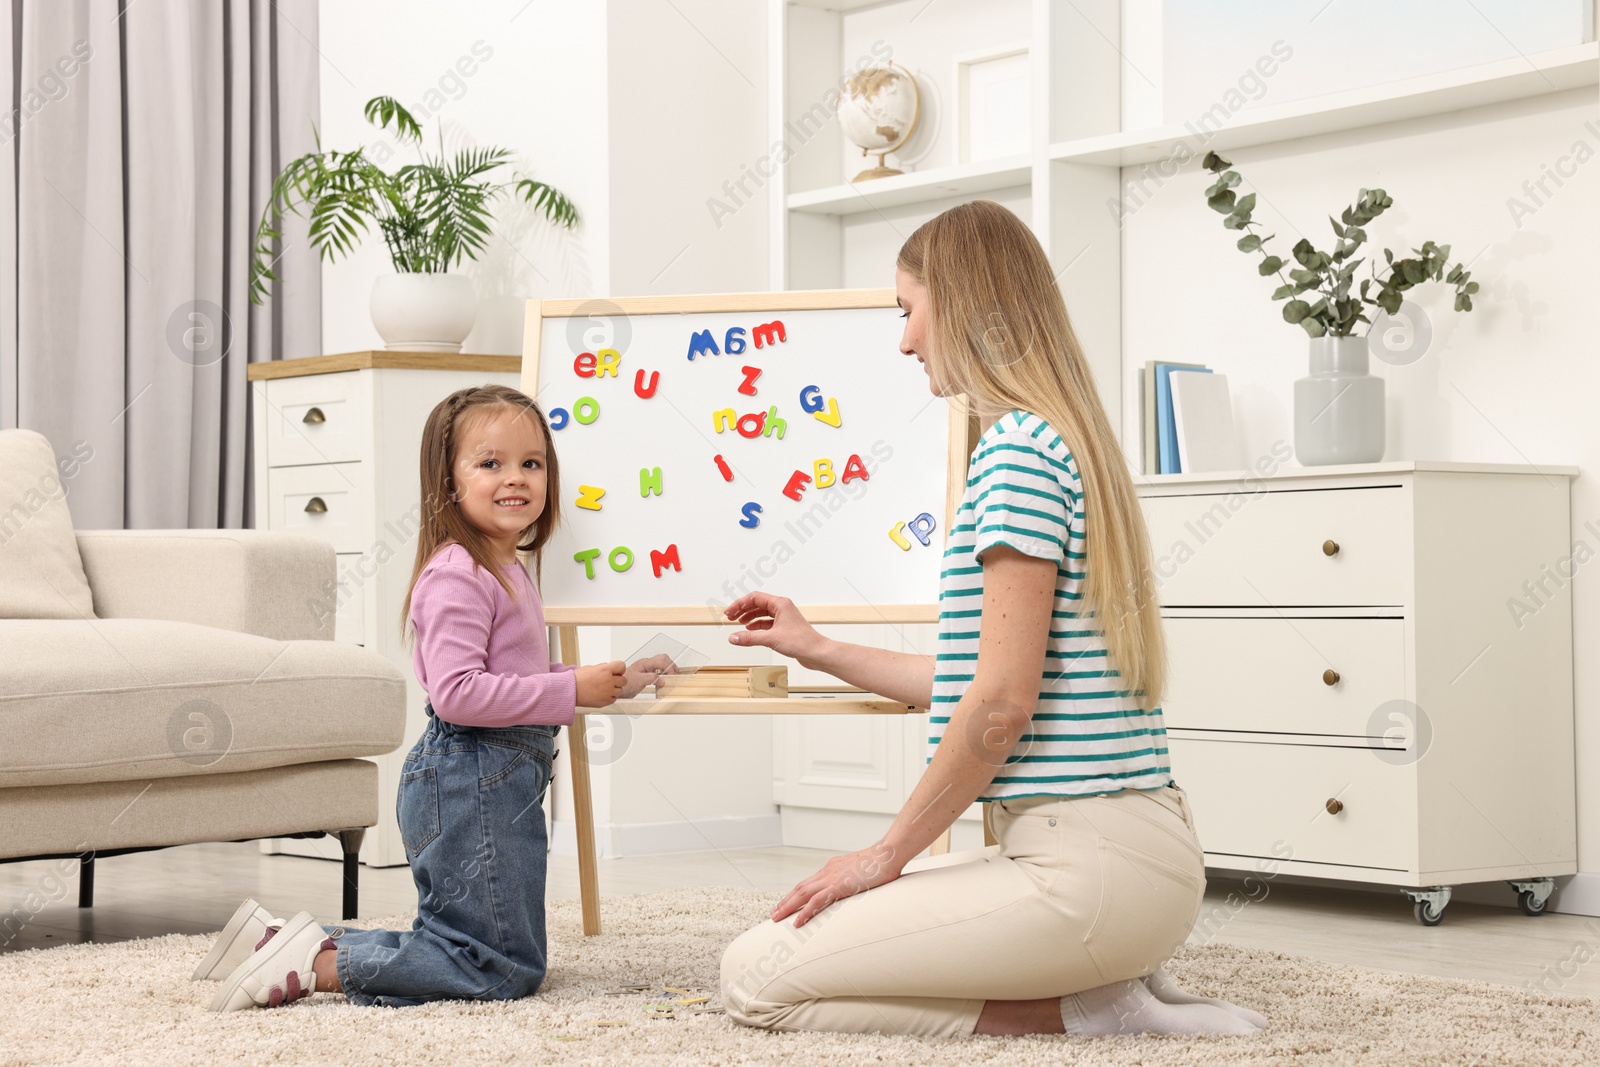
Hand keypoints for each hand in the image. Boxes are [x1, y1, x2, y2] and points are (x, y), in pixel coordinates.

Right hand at [574, 661, 624, 707]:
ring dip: (614, 689)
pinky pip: (614, 699)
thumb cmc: (577, 679)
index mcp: (605, 670)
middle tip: (611, 681)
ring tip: (604, 688)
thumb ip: (603, 668)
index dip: (619, 669)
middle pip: (624, 680)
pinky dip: (610, 697)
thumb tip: (609, 669)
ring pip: (620, 691)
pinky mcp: (605, 702)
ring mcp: (608, 692)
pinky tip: (601, 694)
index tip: (617, 671)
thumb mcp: (591, 668)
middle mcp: (609, 681)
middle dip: (618, 680)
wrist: (569, 691)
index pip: (622, 666)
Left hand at [618, 653, 676, 698]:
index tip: (673, 675)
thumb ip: (652, 678)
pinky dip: (664, 673)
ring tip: (672, 676)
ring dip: (668, 668)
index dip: (670, 667)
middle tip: (676, 673)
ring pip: (661, 663)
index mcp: (645, 663)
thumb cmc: (625, 684)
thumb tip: (663, 680)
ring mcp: (646, 668)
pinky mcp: (646, 673)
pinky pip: (658, 670)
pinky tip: (664, 679)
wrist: (616, 688)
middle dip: (671, 665)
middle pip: (663, 658)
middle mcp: (646, 663)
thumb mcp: (639, 681)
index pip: (662, 660)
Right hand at [724, 592, 827, 666]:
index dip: (739, 604)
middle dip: (743, 610)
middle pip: (757, 604)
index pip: (754, 598)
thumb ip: (749, 638)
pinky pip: (767, 623)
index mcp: (780, 604)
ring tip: (738, 623)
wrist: (816, 653)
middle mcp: (782, 608)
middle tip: (730, 617)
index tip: (729, 612)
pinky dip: (757, 625)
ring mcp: (784, 617)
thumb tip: (733, 637)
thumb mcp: (771, 639)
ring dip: (749, 617)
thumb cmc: (802, 641)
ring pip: (762, 613)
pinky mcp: (785, 628)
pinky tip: (751, 631)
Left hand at [770, 841, 903, 927]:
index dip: (795, 894)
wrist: (888, 854)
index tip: (787, 903)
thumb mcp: (861, 872)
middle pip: (800, 888)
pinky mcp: (840, 886)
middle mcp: (828, 871)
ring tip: (777, 918)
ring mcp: (832, 878)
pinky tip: (797, 922)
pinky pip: (817, 901)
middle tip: (773, 913)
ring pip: (803, 894)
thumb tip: (853, 887)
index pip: (809, 882)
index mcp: (832, 868)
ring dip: (788, 906)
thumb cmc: (880, 863)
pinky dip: (805, 912)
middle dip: (785, 901)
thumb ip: (853, 879)